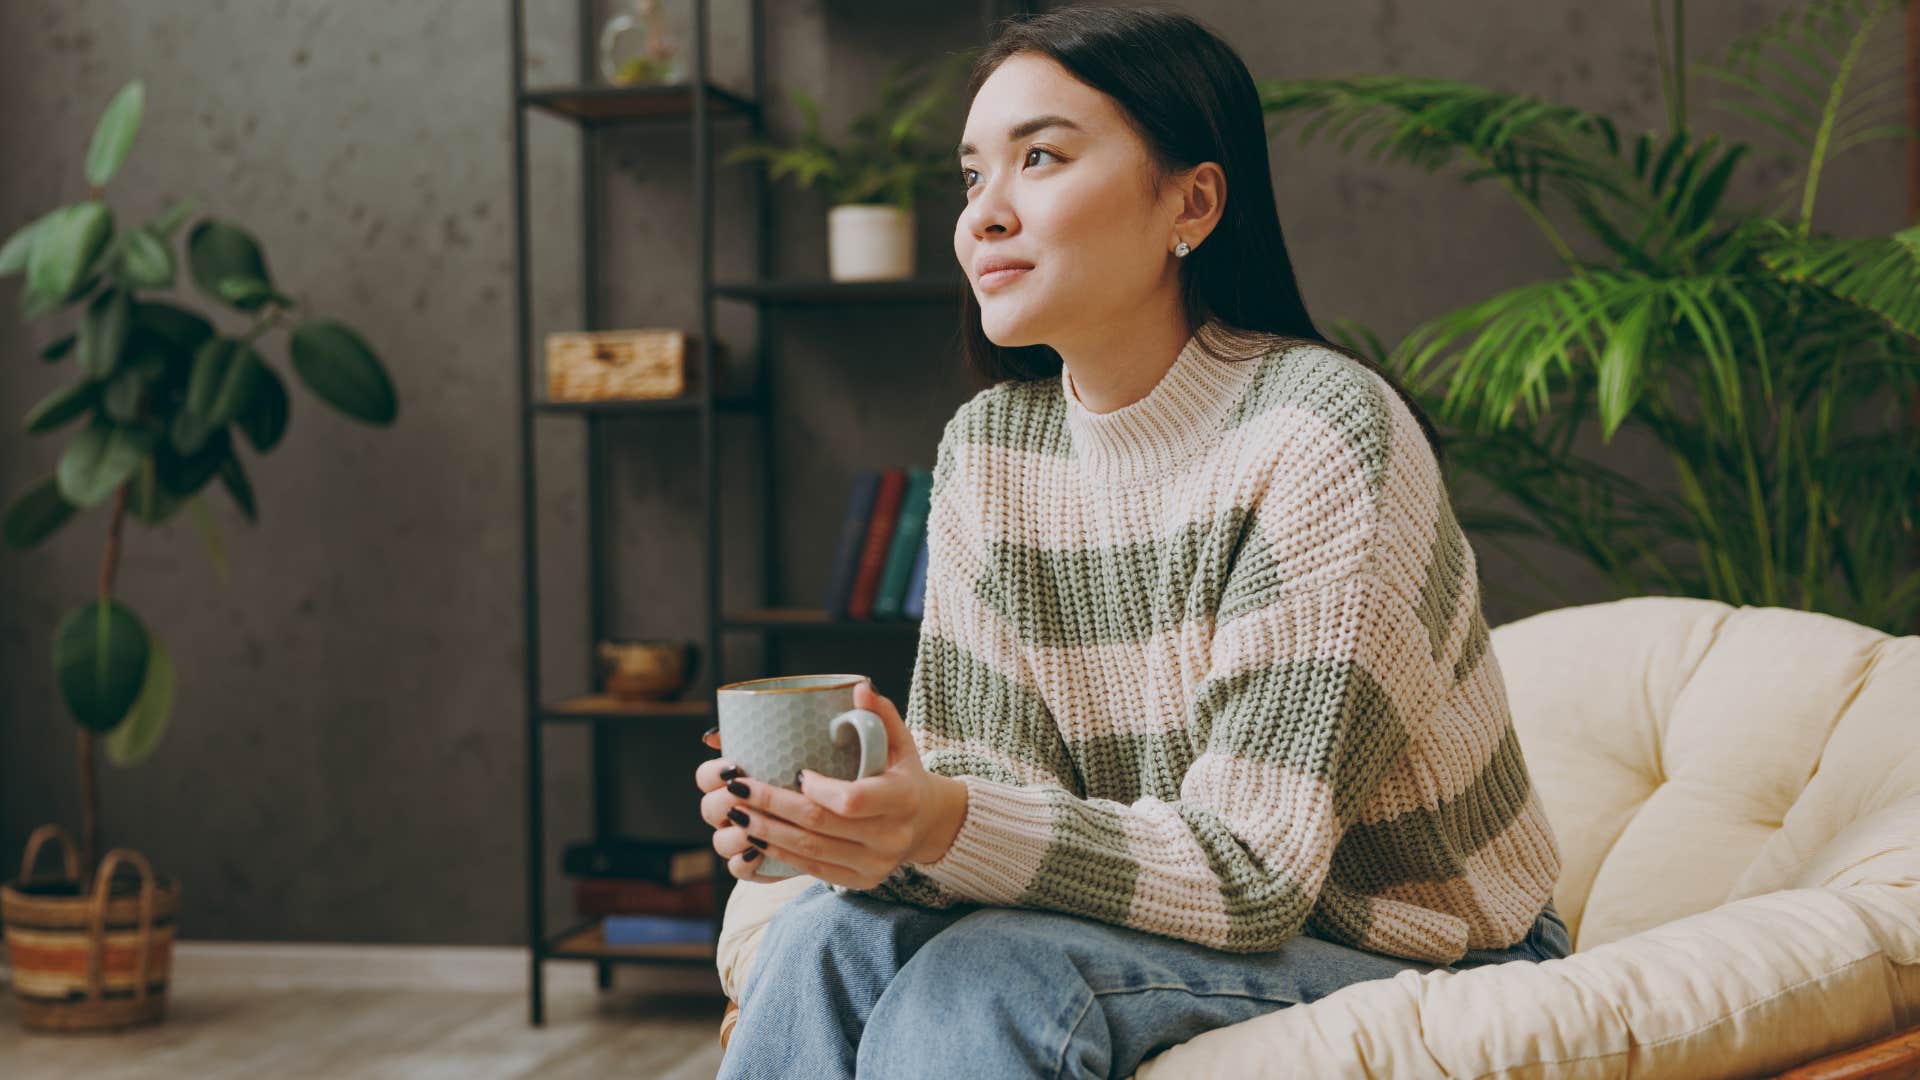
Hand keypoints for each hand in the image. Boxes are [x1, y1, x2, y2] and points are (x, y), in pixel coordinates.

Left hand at [694, 681, 960, 888]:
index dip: (818, 790)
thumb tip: (858, 687)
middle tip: (739, 788)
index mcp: (902, 798)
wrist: (925, 823)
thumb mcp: (900, 741)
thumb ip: (879, 714)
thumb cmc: (903, 774)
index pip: (852, 800)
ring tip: (736, 813)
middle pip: (819, 825)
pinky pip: (812, 868)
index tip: (794, 771)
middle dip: (772, 805)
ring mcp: (874, 864)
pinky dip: (779, 853)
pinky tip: (754, 838)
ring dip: (766, 832)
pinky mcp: (859, 880)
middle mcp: (890, 837)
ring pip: (809, 849)